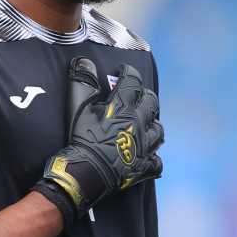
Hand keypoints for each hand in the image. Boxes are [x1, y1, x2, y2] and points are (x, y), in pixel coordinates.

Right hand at [33, 59, 162, 225]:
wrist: (84, 174)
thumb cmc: (79, 140)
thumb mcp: (77, 109)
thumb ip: (82, 83)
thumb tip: (83, 62)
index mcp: (123, 108)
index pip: (133, 82)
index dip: (130, 73)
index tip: (125, 70)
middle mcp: (139, 124)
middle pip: (152, 103)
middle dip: (146, 96)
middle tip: (137, 96)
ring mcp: (143, 146)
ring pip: (159, 131)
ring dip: (153, 124)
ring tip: (146, 124)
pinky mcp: (142, 166)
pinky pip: (156, 162)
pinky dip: (153, 158)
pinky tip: (147, 155)